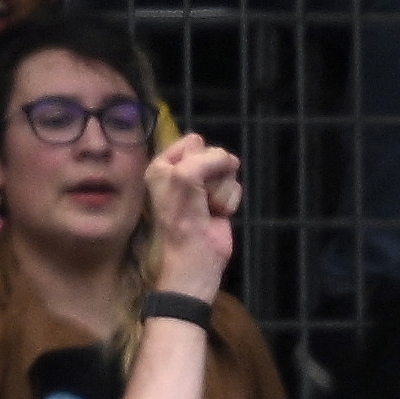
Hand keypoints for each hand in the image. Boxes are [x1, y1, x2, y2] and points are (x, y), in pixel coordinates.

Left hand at [142, 134, 243, 301]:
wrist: (196, 256)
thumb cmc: (184, 217)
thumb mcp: (186, 176)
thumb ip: (208, 158)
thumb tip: (231, 160)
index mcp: (164, 164)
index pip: (193, 141)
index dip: (198, 157)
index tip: (191, 179)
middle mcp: (182, 172)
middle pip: (213, 154)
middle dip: (213, 174)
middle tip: (202, 195)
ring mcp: (203, 187)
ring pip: (227, 171)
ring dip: (222, 190)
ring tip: (210, 208)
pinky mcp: (220, 201)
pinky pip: (235, 187)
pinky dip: (229, 201)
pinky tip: (219, 214)